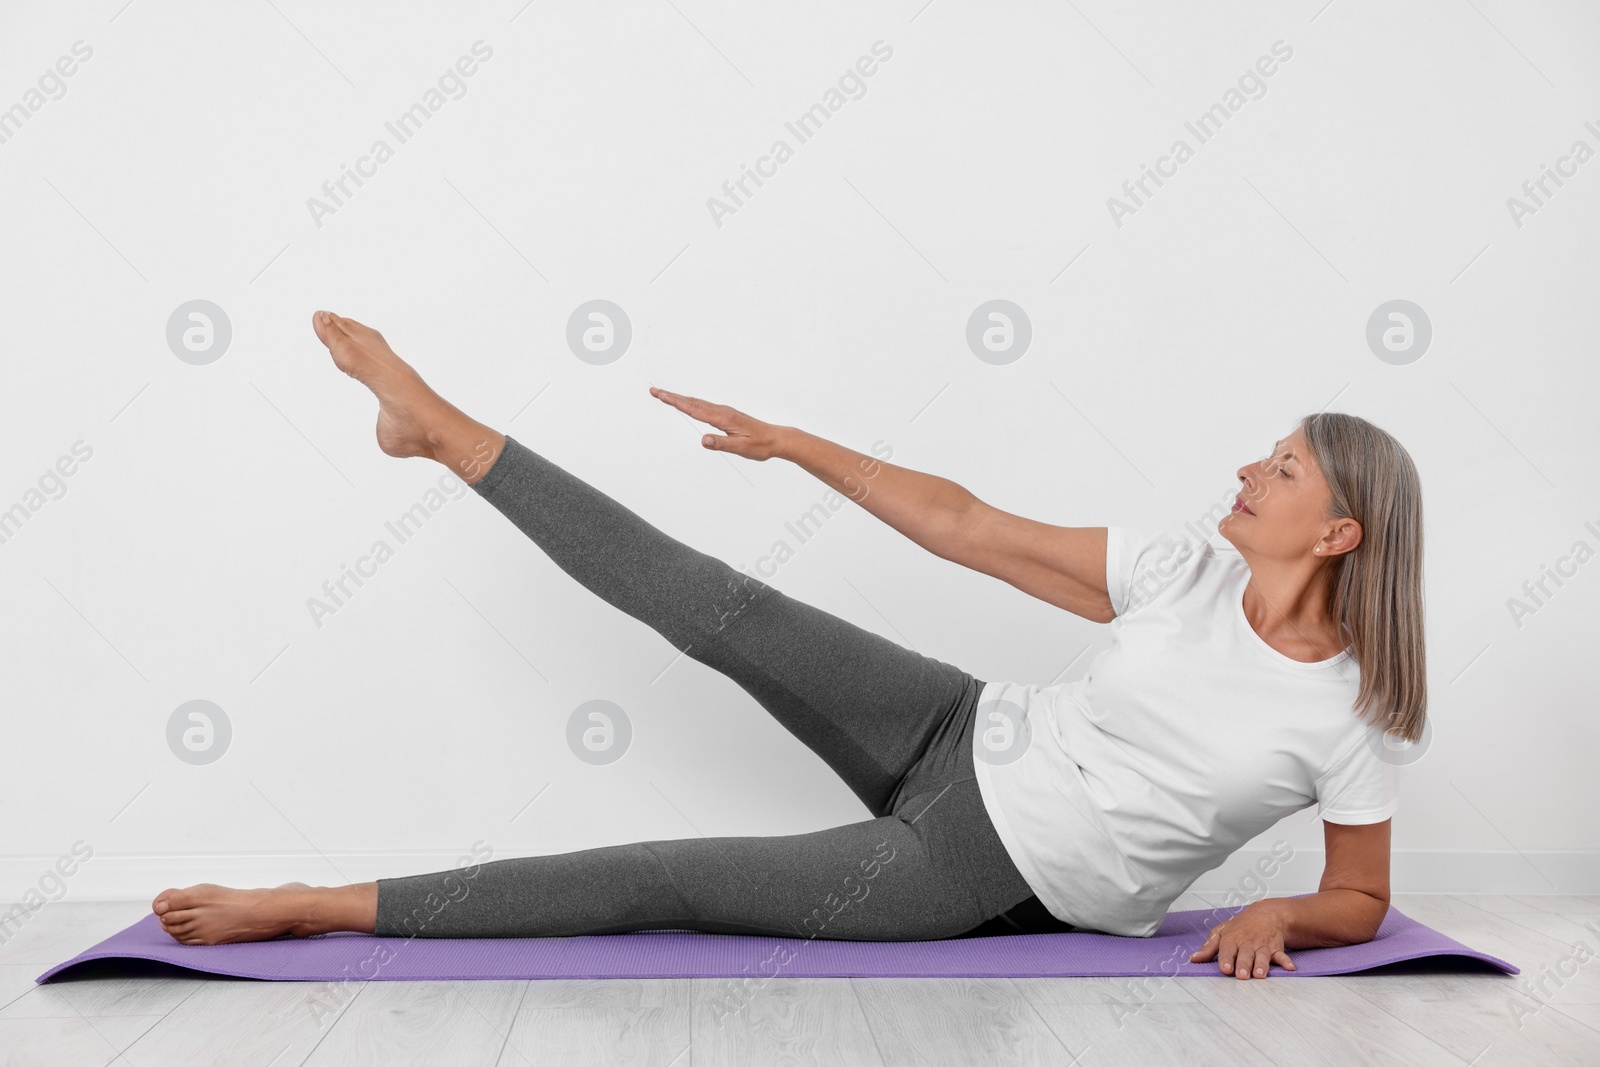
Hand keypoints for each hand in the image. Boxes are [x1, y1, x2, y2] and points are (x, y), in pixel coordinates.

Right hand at [649, 386, 785, 460]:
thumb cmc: (760, 445)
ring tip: (665, 395)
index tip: (661, 395)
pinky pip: (704, 407)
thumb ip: (721, 444)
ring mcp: (724, 412)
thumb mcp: (741, 448)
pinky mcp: (727, 415)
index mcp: (723, 418)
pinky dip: (691, 403)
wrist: (776, 439)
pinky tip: (688, 404)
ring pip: (697, 403)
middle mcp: (722, 411)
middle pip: (692, 402)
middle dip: (672, 396)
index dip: (675, 402)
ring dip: (680, 399)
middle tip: (654, 391)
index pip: (694, 409)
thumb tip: (703, 440)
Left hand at [1189, 901, 1296, 979]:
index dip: (1226, 959)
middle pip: (1245, 955)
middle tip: (1242, 975)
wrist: (1267, 914)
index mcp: (1231, 939)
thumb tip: (1193, 959)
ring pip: (1262, 956)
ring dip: (1262, 965)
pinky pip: (1282, 955)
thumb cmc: (1241, 926)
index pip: (1227, 950)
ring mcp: (1262, 946)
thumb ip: (1208, 947)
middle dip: (1243, 965)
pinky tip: (1290, 967)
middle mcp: (1247, 944)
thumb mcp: (1222, 932)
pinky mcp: (1276, 949)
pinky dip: (1286, 961)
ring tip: (1260, 974)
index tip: (1225, 968)